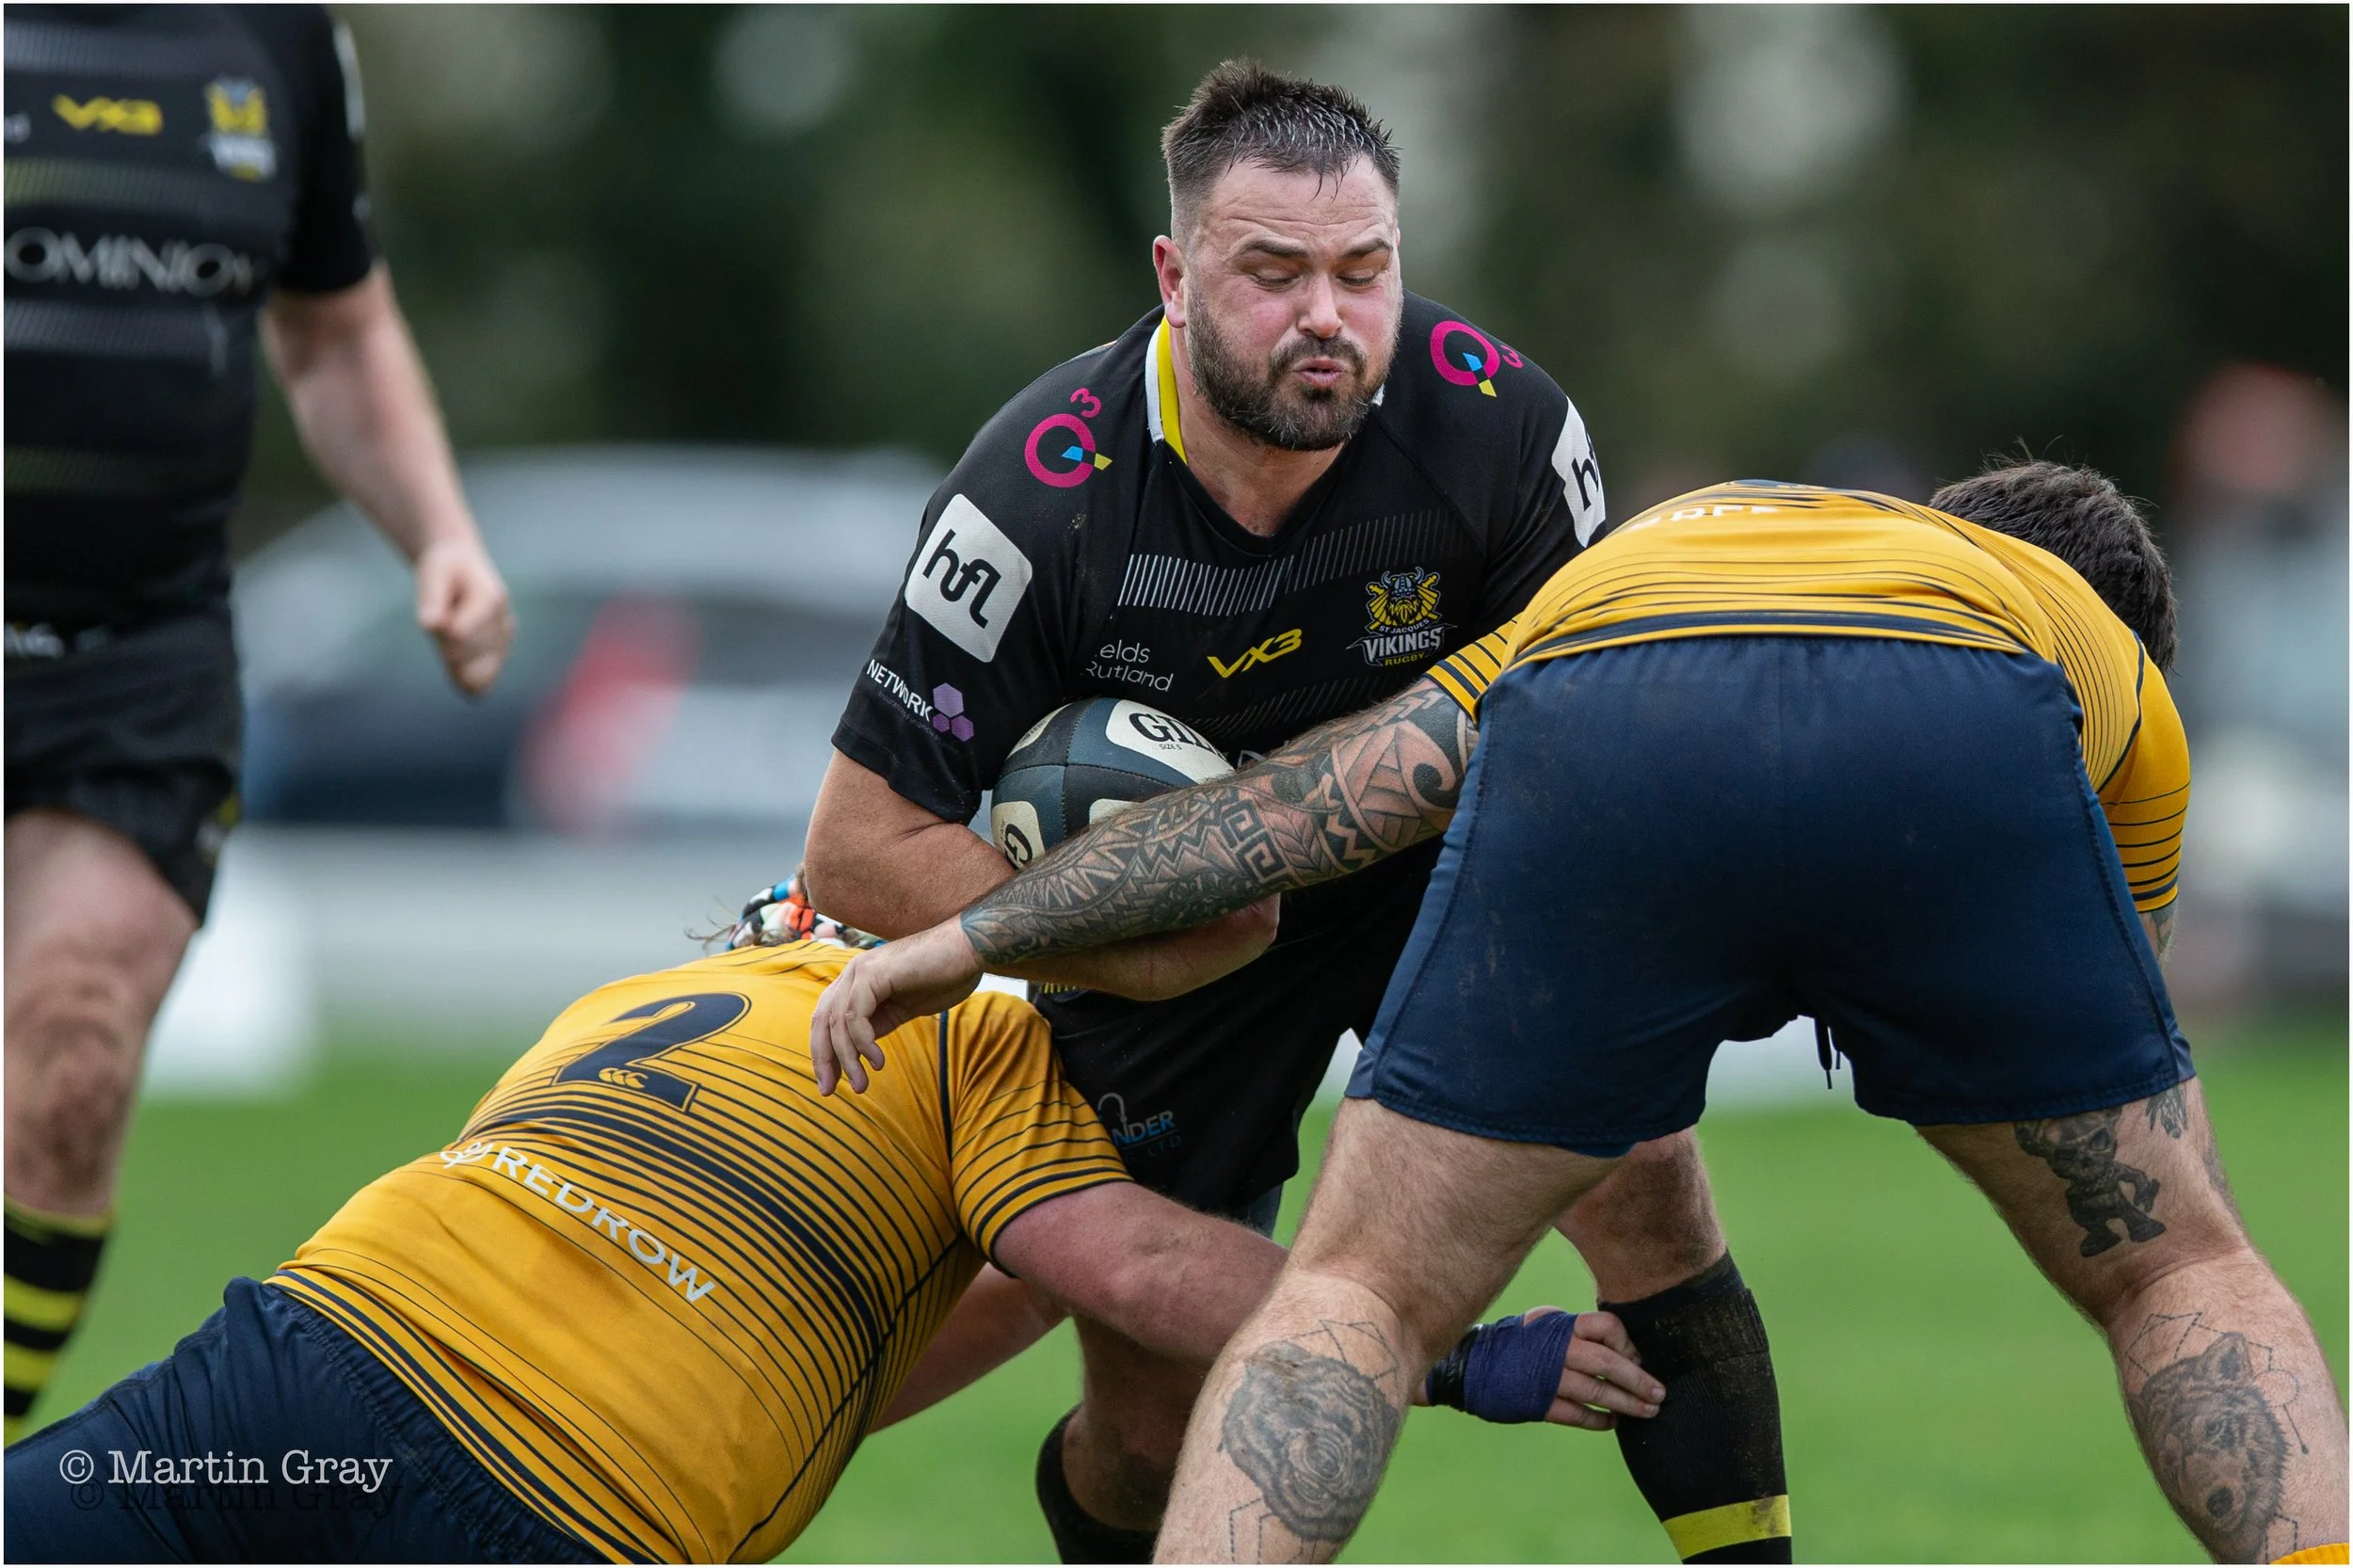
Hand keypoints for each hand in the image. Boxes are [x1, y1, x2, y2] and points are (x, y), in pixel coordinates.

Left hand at [414, 536, 513, 694]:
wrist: (461, 563)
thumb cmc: (443, 569)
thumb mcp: (433, 574)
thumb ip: (433, 598)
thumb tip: (429, 624)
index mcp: (490, 599)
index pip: (460, 635)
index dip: (440, 634)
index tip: (432, 620)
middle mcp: (503, 620)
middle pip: (468, 654)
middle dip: (447, 649)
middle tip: (440, 624)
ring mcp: (505, 636)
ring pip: (479, 669)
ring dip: (457, 662)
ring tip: (451, 639)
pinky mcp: (501, 648)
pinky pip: (489, 676)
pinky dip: (473, 682)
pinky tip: (466, 686)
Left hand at [809, 920, 985, 1094]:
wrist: (970, 949)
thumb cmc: (945, 976)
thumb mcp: (905, 1007)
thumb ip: (879, 1022)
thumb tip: (858, 1050)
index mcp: (859, 980)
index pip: (827, 1018)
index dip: (825, 1051)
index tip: (831, 1082)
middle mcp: (853, 972)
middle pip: (823, 1021)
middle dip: (825, 1059)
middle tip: (829, 1090)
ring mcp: (861, 970)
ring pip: (838, 1023)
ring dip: (848, 1059)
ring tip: (862, 1084)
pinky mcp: (873, 973)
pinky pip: (856, 1017)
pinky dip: (863, 1043)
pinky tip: (878, 1061)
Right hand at [1424, 1306, 1662, 1430]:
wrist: (1468, 1365)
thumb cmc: (1511, 1342)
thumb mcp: (1541, 1323)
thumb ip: (1574, 1330)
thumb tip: (1616, 1344)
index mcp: (1561, 1325)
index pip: (1608, 1328)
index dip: (1628, 1344)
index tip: (1638, 1358)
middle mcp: (1557, 1350)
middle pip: (1610, 1363)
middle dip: (1639, 1380)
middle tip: (1659, 1394)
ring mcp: (1548, 1378)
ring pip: (1598, 1393)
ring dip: (1627, 1404)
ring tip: (1647, 1413)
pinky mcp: (1539, 1404)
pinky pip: (1578, 1415)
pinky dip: (1599, 1420)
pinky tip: (1612, 1424)